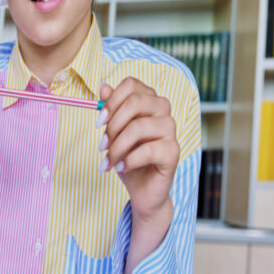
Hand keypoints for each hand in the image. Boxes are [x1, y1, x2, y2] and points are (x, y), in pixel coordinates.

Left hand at [101, 77, 179, 224]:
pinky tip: (122, 168)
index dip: (111, 101)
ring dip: (117, 147)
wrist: (142, 189)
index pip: (131, 84)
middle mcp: (163, 111)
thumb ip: (111, 109)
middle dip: (112, 125)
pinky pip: (148, 150)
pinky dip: (129, 160)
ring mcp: (171, 131)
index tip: (99, 122)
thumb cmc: (128, 157)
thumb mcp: (114, 133)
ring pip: (138, 127)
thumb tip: (103, 86)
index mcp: (149, 101)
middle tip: (102, 145)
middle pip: (135, 102)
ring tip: (110, 161)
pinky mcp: (174, 151)